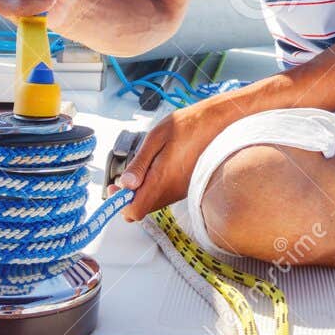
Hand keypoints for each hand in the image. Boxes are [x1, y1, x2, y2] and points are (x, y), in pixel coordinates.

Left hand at [107, 100, 223, 220]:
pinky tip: (156, 168)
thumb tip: (125, 184)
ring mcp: (180, 191)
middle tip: (125, 177)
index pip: (135, 210)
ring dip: (142, 191)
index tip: (115, 188)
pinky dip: (154, 187)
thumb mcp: (156, 137)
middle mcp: (172, 191)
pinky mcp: (186, 188)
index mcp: (162, 179)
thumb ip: (140, 163)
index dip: (120, 203)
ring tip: (143, 168)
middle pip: (142, 209)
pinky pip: (164, 195)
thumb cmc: (189, 125)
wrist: (218, 123)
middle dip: (129, 197)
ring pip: (153, 203)